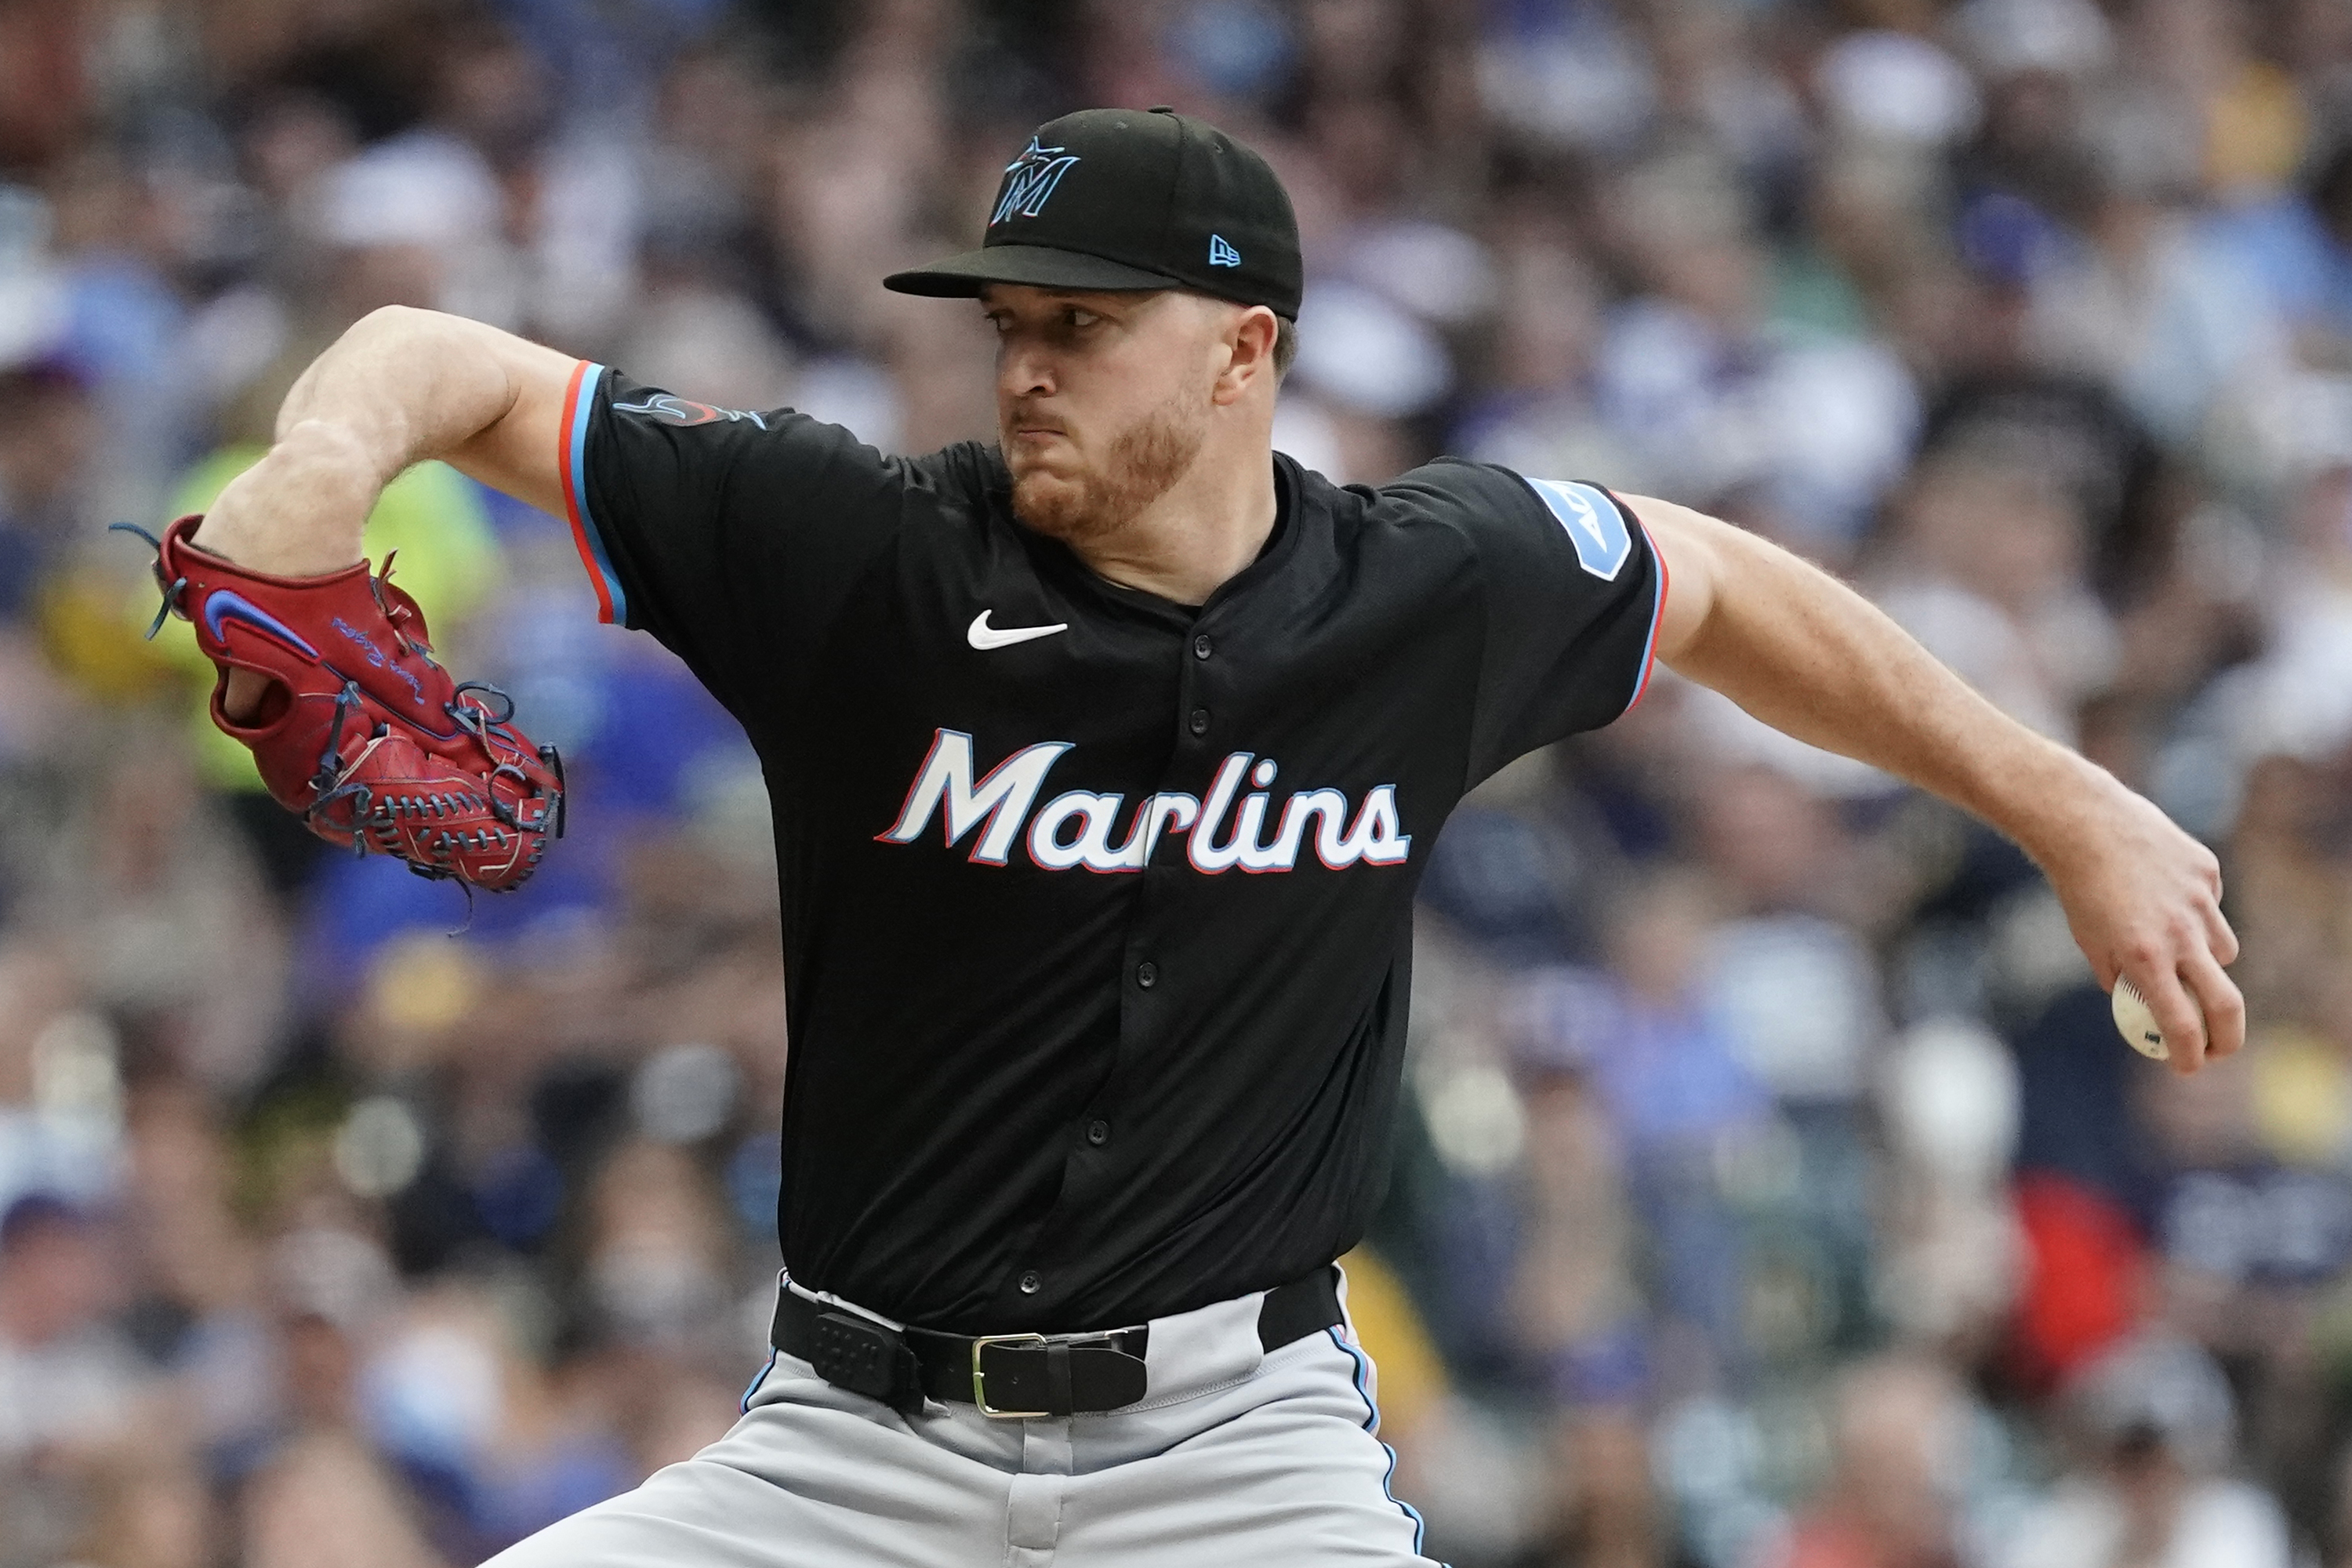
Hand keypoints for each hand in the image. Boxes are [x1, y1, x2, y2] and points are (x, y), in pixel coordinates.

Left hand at [2039, 773, 2242, 1073]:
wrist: (2084, 824)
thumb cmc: (2080, 888)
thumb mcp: (2089, 941)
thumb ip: (2118, 977)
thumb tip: (2143, 1005)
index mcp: (2144, 958)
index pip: (2181, 1024)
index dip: (2189, 1054)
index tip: (2187, 1066)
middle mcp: (2179, 934)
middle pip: (2226, 1003)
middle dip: (2228, 1036)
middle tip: (2219, 1047)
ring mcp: (2199, 902)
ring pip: (2224, 951)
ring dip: (2208, 962)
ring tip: (2175, 943)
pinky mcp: (2207, 872)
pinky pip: (2213, 906)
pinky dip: (2197, 912)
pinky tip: (2165, 892)